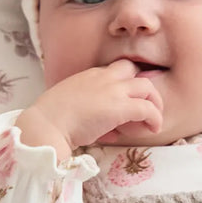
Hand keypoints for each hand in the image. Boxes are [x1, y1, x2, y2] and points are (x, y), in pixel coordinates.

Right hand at [15, 59, 162, 160]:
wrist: (46, 125)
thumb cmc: (52, 121)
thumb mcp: (72, 107)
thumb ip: (91, 112)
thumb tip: (110, 132)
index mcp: (89, 75)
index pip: (115, 71)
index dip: (124, 84)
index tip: (123, 103)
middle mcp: (103, 77)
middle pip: (133, 70)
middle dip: (143, 88)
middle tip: (146, 108)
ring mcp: (113, 90)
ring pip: (147, 86)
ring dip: (154, 103)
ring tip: (153, 120)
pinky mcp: (120, 107)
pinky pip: (147, 109)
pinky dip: (155, 118)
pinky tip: (153, 128)